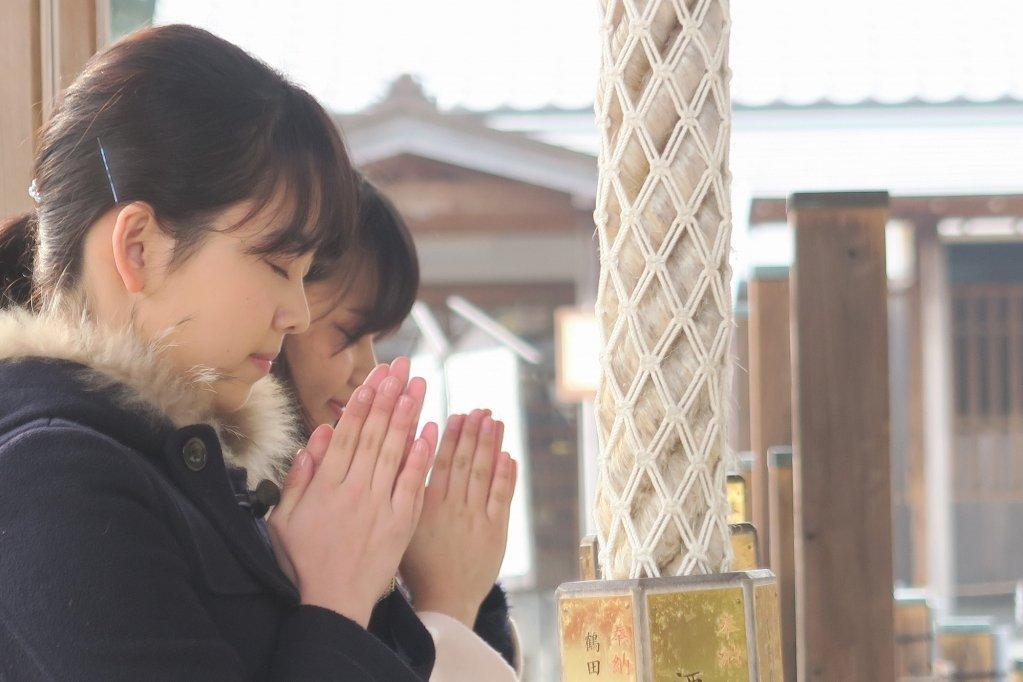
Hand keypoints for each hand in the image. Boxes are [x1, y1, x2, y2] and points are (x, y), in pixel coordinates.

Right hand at [266, 359, 437, 627]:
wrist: (332, 605)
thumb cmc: (304, 563)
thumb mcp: (285, 520)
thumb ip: (299, 478)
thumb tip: (315, 438)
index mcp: (326, 485)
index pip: (348, 433)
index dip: (362, 402)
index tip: (374, 376)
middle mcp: (353, 489)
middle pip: (374, 433)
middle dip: (388, 395)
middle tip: (401, 366)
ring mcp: (378, 505)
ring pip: (395, 450)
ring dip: (408, 414)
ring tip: (418, 385)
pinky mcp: (399, 523)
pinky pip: (412, 483)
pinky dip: (421, 456)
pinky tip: (431, 430)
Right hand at [399, 409, 517, 627]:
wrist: (442, 602)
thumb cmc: (412, 566)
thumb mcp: (395, 525)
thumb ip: (401, 490)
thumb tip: (390, 450)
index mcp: (426, 505)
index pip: (440, 460)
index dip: (452, 435)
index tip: (458, 413)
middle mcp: (452, 508)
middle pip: (465, 461)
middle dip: (474, 432)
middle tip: (480, 409)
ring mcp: (476, 520)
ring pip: (484, 474)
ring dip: (491, 444)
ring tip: (494, 421)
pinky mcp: (496, 533)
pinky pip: (502, 497)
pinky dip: (506, 475)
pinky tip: (508, 455)